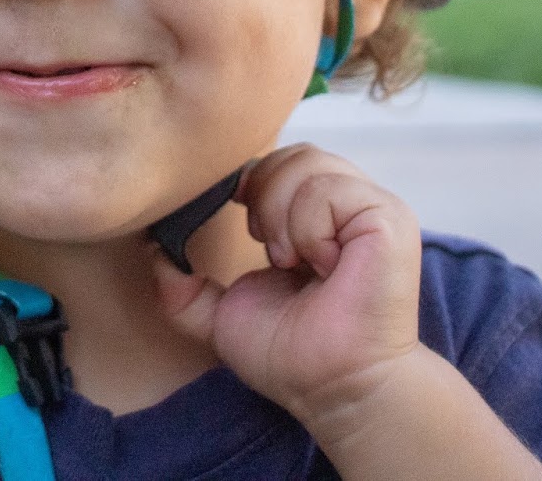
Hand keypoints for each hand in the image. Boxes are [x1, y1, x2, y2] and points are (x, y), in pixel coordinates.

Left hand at [151, 143, 422, 427]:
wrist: (331, 388)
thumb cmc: (290, 356)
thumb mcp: (221, 315)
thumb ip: (182, 287)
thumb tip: (152, 250)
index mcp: (314, 216)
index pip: (275, 160)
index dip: (247, 180)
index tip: (236, 215)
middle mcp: (346, 204)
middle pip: (291, 152)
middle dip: (262, 194)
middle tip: (266, 247)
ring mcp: (371, 207)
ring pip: (309, 163)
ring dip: (282, 213)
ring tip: (289, 259)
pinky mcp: (388, 219)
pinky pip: (331, 189)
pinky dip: (308, 226)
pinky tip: (318, 263)